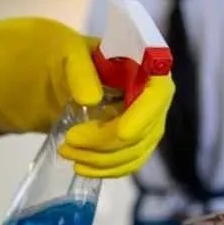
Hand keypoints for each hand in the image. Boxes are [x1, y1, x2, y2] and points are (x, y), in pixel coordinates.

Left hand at [0, 17, 174, 178]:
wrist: (65, 74)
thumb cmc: (72, 57)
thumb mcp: (70, 54)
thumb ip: (80, 71)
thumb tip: (91, 99)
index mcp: (147, 68)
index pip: (157, 96)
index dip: (143, 118)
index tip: (120, 133)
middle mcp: (154, 98)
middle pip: (143, 131)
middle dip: (106, 142)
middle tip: (69, 141)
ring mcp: (147, 124)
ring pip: (133, 153)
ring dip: (100, 159)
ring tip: (66, 151)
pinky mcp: (135, 143)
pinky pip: (128, 164)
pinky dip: (105, 170)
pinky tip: (81, 167)